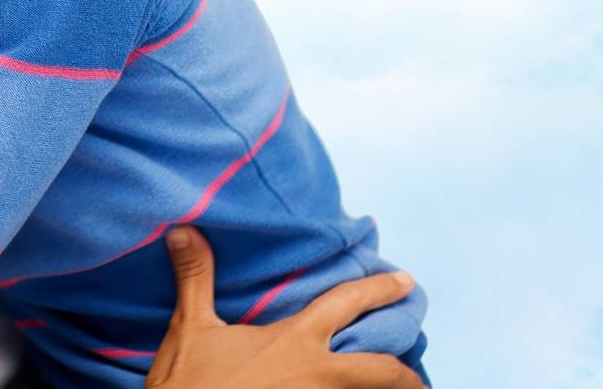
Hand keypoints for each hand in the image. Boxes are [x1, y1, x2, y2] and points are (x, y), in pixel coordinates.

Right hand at [145, 227, 423, 388]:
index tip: (405, 281)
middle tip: (419, 374)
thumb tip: (184, 229)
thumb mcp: (190, 327)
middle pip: (378, 372)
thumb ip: (196, 278)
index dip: (378, 290)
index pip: (345, 304)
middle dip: (405, 373)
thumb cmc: (190, 383)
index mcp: (294, 342)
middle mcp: (315, 376)